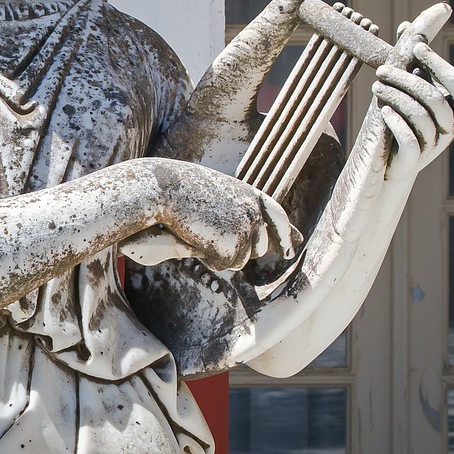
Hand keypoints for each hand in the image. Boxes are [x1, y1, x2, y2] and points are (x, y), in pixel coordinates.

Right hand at [125, 162, 300, 272]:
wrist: (162, 188)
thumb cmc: (179, 191)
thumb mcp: (214, 196)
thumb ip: (235, 213)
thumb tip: (246, 234)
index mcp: (250, 195)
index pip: (277, 217)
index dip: (285, 235)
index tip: (291, 250)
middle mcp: (254, 213)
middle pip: (259, 248)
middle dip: (239, 250)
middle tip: (212, 235)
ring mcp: (246, 230)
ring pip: (239, 261)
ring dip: (218, 254)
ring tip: (198, 229)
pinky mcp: (233, 247)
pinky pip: (221, 265)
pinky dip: (205, 257)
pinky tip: (193, 236)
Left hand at [373, 40, 453, 177]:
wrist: (390, 163)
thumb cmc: (403, 118)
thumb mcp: (409, 89)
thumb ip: (412, 60)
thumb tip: (407, 25)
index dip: (440, 66)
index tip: (415, 46)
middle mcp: (451, 128)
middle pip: (436, 100)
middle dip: (407, 80)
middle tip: (381, 69)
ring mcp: (435, 146)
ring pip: (420, 117)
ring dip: (395, 96)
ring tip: (376, 86)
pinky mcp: (414, 161)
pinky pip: (409, 140)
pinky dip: (395, 122)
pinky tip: (383, 111)